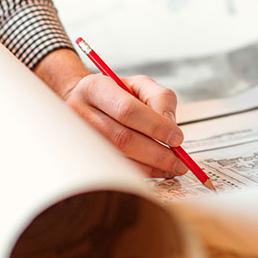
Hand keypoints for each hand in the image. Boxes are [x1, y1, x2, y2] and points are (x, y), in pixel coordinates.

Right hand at [34, 49, 187, 177]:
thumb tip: (170, 125)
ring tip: (170, 167)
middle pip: (123, 138)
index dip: (155, 127)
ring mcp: (78, 137)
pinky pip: (114, 169)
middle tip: (178, 161)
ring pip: (118, 158)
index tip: (177, 138)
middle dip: (156, 153)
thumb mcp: (140, 85)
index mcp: (95, 88)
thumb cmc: (115, 94)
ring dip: (150, 167)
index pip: (127, 110)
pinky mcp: (82, 156)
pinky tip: (154, 170)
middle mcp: (81, 112)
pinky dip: (139, 172)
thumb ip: (160, 98)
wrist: (84, 103)